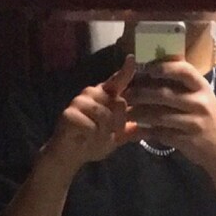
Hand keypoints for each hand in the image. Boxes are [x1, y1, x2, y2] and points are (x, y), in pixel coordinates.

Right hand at [45, 54, 140, 176]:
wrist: (70, 156)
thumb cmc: (92, 143)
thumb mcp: (115, 138)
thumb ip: (128, 131)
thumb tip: (146, 128)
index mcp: (103, 96)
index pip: (116, 81)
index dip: (125, 71)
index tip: (131, 59)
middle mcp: (92, 94)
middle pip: (119, 102)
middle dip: (119, 124)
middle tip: (111, 136)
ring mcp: (79, 102)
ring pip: (104, 114)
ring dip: (104, 132)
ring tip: (97, 138)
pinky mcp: (69, 113)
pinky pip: (90, 126)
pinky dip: (92, 137)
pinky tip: (85, 139)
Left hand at [124, 57, 215, 170]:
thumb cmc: (206, 118)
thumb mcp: (200, 97)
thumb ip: (183, 84)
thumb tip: (157, 65)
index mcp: (202, 87)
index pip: (183, 70)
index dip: (164, 68)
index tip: (147, 69)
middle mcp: (199, 102)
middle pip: (165, 94)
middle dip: (142, 93)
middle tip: (126, 93)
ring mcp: (193, 122)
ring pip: (160, 115)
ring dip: (140, 114)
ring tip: (126, 112)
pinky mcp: (186, 140)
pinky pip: (161, 133)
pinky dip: (147, 132)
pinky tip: (136, 130)